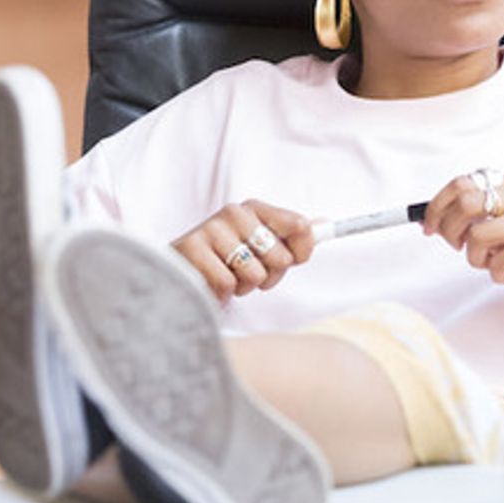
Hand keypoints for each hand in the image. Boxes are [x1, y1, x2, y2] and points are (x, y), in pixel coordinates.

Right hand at [170, 200, 315, 301]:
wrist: (178, 272)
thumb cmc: (226, 261)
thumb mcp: (260, 247)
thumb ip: (291, 237)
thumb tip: (324, 224)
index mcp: (254, 209)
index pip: (299, 225)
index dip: (302, 251)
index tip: (293, 261)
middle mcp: (234, 212)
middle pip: (281, 257)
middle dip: (269, 275)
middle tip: (248, 273)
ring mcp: (212, 228)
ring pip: (255, 274)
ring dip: (244, 286)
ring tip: (227, 277)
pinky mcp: (192, 248)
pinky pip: (229, 284)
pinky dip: (223, 294)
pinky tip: (210, 285)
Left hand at [423, 172, 503, 309]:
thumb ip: (479, 218)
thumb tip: (433, 218)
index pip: (461, 182)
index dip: (436, 206)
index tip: (428, 227)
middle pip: (464, 203)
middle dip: (450, 232)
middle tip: (459, 249)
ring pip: (476, 236)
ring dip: (477, 260)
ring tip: (496, 265)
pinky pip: (497, 263)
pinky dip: (500, 275)